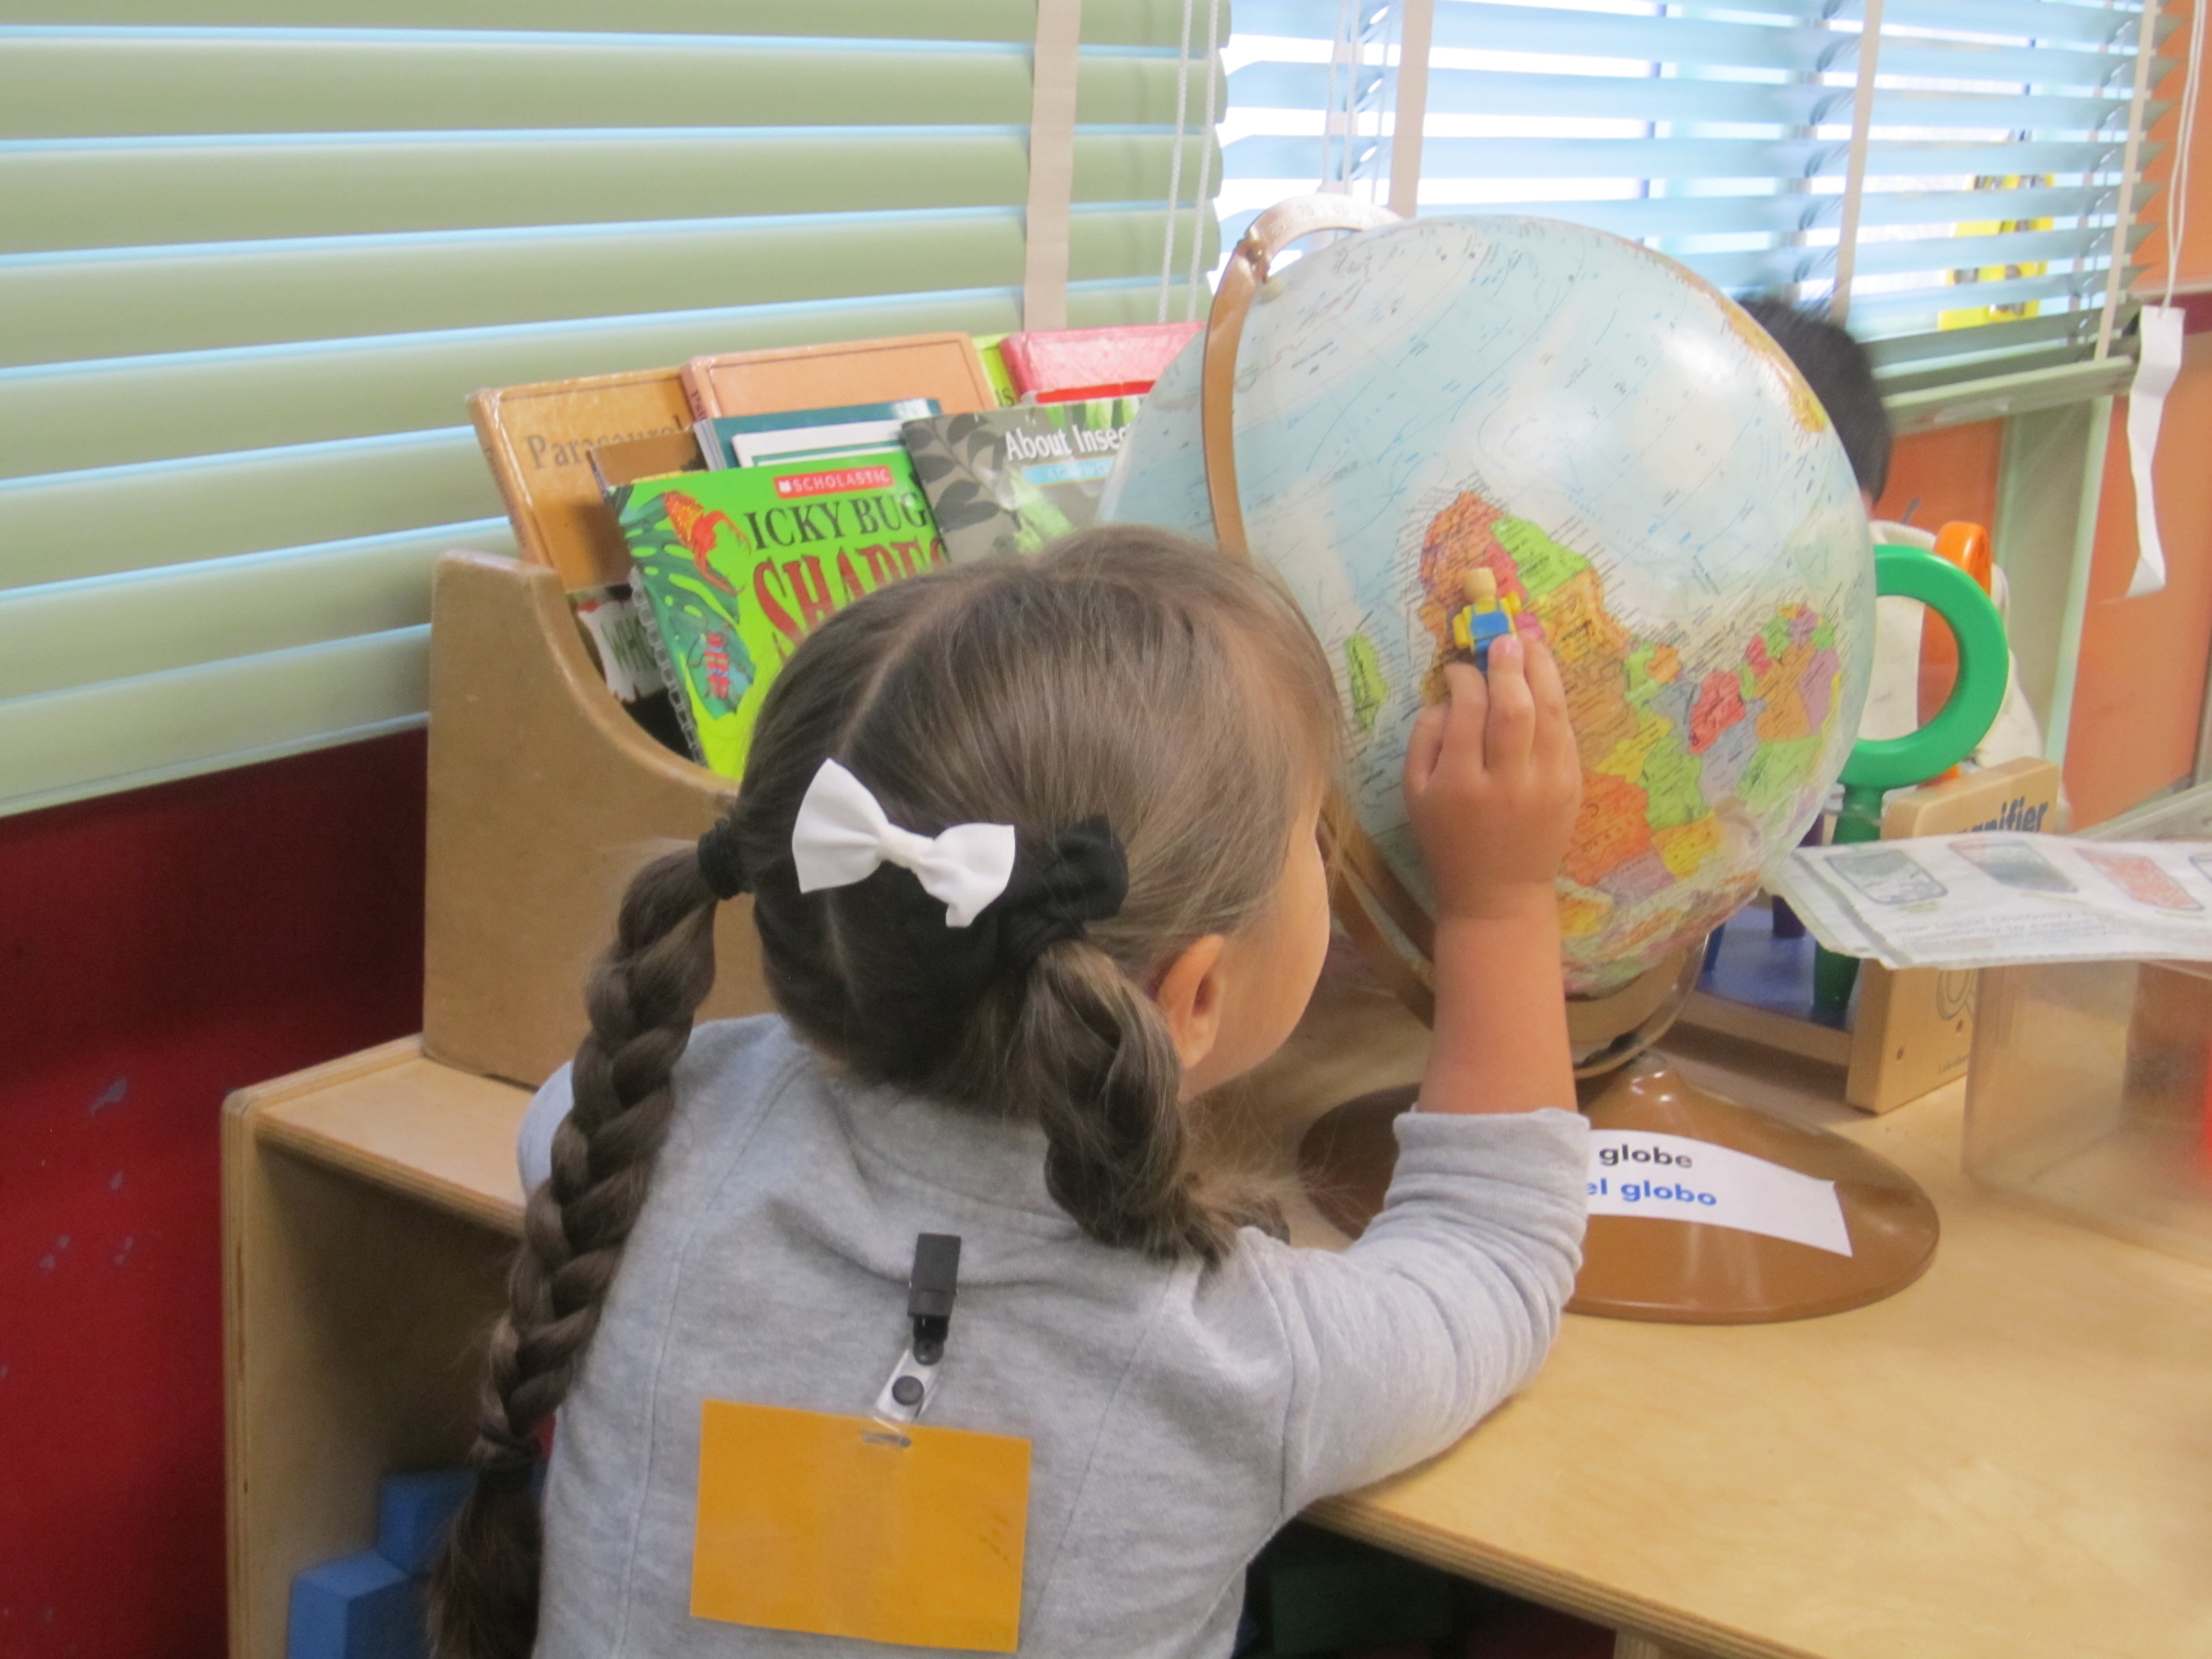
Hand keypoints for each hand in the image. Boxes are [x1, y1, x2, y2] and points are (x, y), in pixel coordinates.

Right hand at [1403, 633, 1581, 924]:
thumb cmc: (1448, 839)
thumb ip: (1424, 739)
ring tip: (1530, 644)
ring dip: (1541, 671)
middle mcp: (1506, 782)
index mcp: (1461, 784)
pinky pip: (1566, 731)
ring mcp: (1546, 784)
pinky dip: (1555, 700)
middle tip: (1503, 640)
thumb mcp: (1415, 794)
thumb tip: (1448, 694)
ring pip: (1550, 712)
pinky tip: (1544, 681)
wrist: (1498, 893)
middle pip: (1514, 707)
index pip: (1466, 711)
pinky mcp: (1571, 786)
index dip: (1464, 678)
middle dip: (1509, 664)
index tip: (1459, 668)